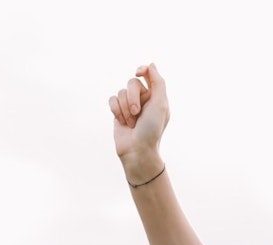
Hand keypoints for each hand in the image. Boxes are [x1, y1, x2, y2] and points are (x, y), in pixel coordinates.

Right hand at [108, 62, 168, 178]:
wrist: (137, 150)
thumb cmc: (152, 130)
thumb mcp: (160, 105)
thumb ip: (158, 82)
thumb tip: (151, 64)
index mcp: (155, 97)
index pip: (147, 74)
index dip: (142, 70)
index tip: (138, 72)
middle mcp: (143, 99)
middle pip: (132, 82)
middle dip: (132, 98)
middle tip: (137, 113)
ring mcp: (129, 105)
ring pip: (121, 92)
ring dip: (125, 108)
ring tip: (132, 123)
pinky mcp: (118, 111)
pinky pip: (112, 100)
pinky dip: (116, 110)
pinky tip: (122, 122)